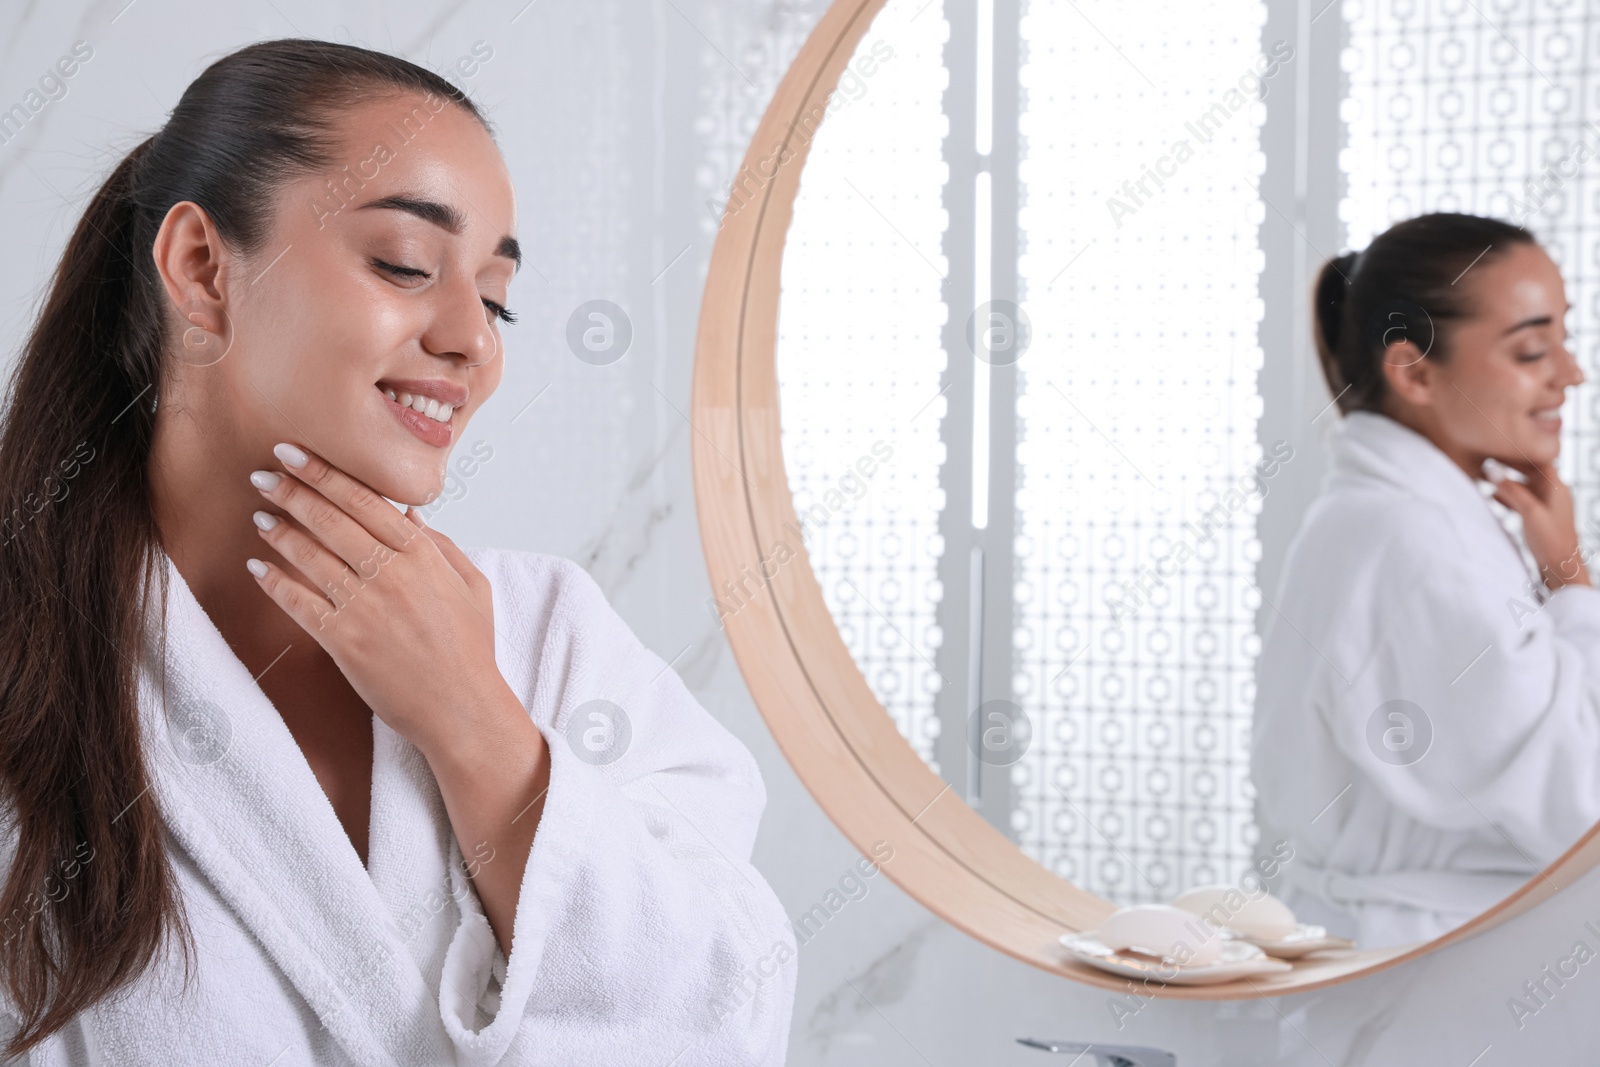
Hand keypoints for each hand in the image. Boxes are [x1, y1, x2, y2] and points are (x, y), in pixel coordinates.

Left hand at [246, 441, 510, 756]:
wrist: (462, 709)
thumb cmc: (472, 649)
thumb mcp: (472, 586)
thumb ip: (440, 546)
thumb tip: (408, 514)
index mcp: (423, 554)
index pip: (364, 500)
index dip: (324, 474)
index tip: (295, 454)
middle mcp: (391, 573)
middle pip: (331, 519)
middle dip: (292, 491)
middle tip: (264, 473)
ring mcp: (365, 606)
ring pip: (310, 555)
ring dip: (278, 531)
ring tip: (259, 514)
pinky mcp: (344, 640)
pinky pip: (298, 602)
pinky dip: (274, 582)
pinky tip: (258, 567)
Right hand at [1490, 458, 1590, 590]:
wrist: (1561, 568)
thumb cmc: (1552, 542)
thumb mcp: (1530, 513)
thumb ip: (1511, 490)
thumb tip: (1492, 470)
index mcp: (1557, 487)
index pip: (1539, 458)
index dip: (1520, 449)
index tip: (1499, 444)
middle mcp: (1554, 493)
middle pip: (1530, 470)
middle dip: (1508, 464)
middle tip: (1486, 458)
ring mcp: (1547, 504)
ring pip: (1523, 485)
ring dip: (1505, 481)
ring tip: (1483, 476)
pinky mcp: (1539, 516)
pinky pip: (1521, 499)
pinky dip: (1507, 495)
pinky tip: (1491, 496)